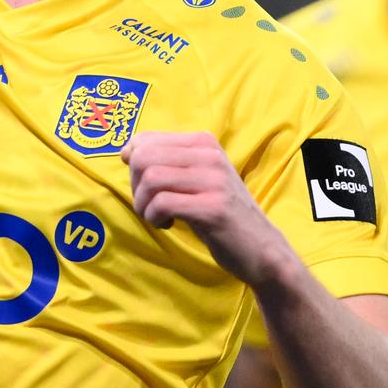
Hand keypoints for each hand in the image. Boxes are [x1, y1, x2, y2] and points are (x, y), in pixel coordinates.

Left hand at [122, 131, 287, 285]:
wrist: (261, 247)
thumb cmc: (220, 213)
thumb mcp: (197, 178)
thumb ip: (167, 162)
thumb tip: (126, 151)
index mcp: (203, 142)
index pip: (145, 140)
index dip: (133, 166)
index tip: (145, 187)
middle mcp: (209, 155)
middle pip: (144, 158)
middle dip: (135, 186)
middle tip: (149, 205)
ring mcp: (213, 180)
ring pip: (151, 178)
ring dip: (143, 204)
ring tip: (157, 216)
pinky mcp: (213, 208)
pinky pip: (163, 203)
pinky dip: (154, 217)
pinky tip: (168, 224)